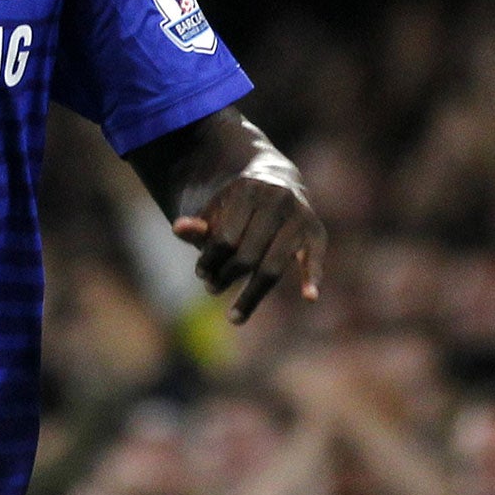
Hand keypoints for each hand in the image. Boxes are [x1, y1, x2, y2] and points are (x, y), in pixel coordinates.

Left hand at [173, 149, 325, 323]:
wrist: (276, 179)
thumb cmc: (238, 205)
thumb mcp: (216, 210)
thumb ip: (199, 225)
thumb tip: (177, 229)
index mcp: (248, 191)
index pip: (226, 238)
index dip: (210, 259)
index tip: (201, 273)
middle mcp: (278, 200)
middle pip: (249, 255)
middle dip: (227, 276)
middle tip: (211, 289)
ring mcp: (300, 216)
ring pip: (275, 265)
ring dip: (252, 294)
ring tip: (234, 316)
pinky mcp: (317, 232)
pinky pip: (315, 258)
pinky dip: (313, 277)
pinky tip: (310, 297)